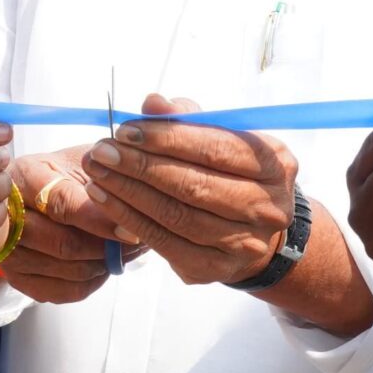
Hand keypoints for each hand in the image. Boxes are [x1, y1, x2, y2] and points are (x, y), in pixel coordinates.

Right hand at [0, 152, 142, 304]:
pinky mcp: (16, 276)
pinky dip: (90, 283)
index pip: (61, 203)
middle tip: (135, 245)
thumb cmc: (64, 173)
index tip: (131, 232)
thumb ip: (103, 180)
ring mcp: (7, 250)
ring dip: (102, 265)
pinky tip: (102, 265)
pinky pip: (61, 291)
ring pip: (66, 270)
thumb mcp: (83, 163)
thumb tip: (129, 213)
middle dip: (106, 248)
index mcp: (24, 175)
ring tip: (123, 252)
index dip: (100, 221)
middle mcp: (7, 214)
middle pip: (63, 244)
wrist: (35, 194)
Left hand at [80, 95, 299, 287]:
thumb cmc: (230, 175)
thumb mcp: (220, 139)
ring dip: (128, 193)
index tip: (126, 130)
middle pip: (195, 185)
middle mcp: (268, 207)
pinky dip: (130, 219)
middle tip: (102, 151)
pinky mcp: (215, 269)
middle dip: (141, 166)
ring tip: (97, 174)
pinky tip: (105, 200)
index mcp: (275, 164)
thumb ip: (188, 119)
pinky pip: (165, 243)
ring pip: (176, 216)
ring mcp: (244, 243)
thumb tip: (152, 103)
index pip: (216, 148)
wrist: (254, 233)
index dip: (168, 138)